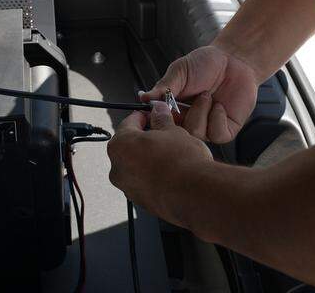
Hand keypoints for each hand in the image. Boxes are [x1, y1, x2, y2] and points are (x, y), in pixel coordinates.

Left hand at [107, 101, 211, 221]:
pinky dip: (153, 176)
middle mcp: (118, 169)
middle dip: (145, 139)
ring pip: (136, 166)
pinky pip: (144, 183)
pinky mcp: (141, 202)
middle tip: (162, 134)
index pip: (128, 123)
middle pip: (129, 147)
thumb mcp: (172, 131)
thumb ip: (161, 119)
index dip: (142, 117)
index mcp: (120, 146)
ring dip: (149, 159)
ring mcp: (128, 188)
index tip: (152, 115)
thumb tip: (159, 112)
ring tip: (170, 155)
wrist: (196, 194)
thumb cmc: (181, 163)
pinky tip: (170, 172)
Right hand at [140, 45, 258, 142]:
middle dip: (180, 117)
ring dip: (200, 112)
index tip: (156, 112)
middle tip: (183, 103)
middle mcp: (189, 121)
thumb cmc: (205, 63)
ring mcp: (207, 127)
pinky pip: (217, 134)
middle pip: (177, 134)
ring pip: (196, 134)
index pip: (160, 123)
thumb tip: (143, 98)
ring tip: (206, 96)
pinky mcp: (226, 129)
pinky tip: (219, 105)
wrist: (233, 60)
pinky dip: (216, 118)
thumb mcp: (179, 71)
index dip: (158, 121)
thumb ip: (163, 87)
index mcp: (174, 109)